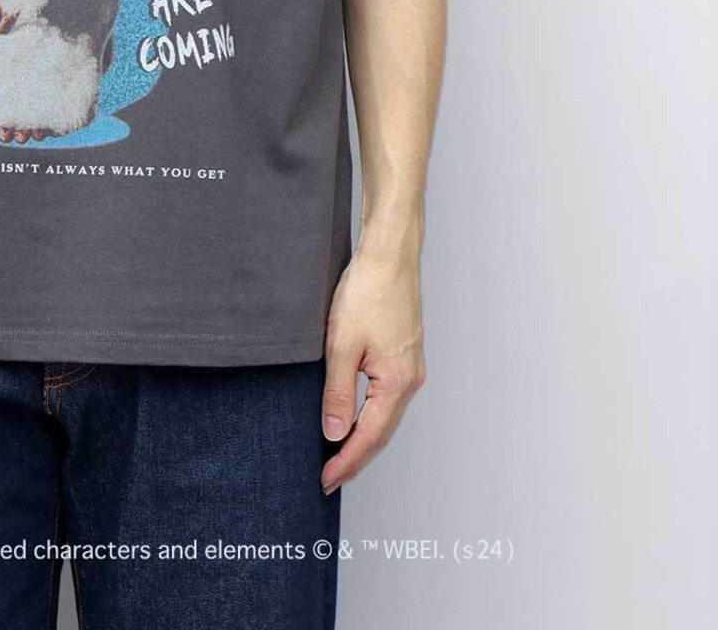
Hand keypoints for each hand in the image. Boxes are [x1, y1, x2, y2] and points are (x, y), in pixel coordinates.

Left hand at [320, 250, 424, 493]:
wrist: (388, 256)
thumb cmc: (366, 293)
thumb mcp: (341, 345)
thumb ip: (338, 392)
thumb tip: (334, 433)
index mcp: (397, 382)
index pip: (370, 436)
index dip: (346, 461)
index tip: (325, 481)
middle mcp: (410, 379)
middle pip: (381, 431)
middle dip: (355, 457)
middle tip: (328, 477)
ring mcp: (410, 367)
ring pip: (385, 415)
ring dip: (363, 437)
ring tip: (337, 455)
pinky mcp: (403, 353)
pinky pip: (386, 396)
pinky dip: (370, 414)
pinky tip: (354, 416)